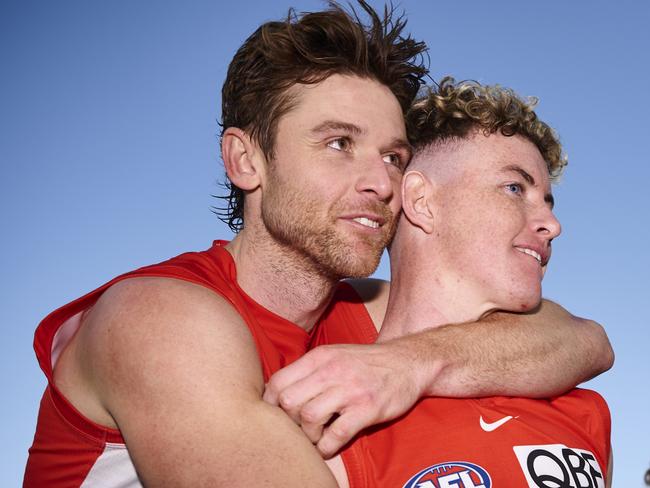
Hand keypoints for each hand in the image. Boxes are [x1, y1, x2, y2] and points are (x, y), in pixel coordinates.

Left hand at [263, 341, 423, 457]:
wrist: (407, 362)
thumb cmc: (365, 362)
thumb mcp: (334, 355)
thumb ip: (308, 370)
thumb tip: (276, 392)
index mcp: (320, 357)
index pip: (278, 381)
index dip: (271, 403)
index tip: (278, 414)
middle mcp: (332, 371)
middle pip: (289, 401)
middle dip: (289, 420)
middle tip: (299, 426)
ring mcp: (350, 390)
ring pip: (309, 417)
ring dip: (308, 434)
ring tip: (316, 436)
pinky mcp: (367, 409)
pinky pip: (336, 434)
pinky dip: (327, 447)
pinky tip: (329, 446)